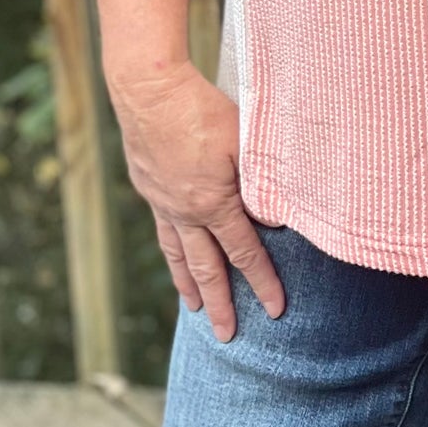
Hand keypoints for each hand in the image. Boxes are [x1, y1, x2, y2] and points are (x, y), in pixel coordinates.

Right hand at [109, 59, 285, 340]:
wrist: (150, 91)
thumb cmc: (203, 110)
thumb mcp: (243, 142)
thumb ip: (261, 181)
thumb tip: (277, 218)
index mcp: (213, 203)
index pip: (245, 252)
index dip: (263, 281)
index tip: (275, 309)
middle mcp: (186, 212)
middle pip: (208, 268)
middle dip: (221, 304)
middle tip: (228, 336)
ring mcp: (164, 203)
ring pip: (180, 255)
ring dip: (190, 286)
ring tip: (196, 309)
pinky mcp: (150, 189)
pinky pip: (164, 233)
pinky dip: (171, 254)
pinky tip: (174, 258)